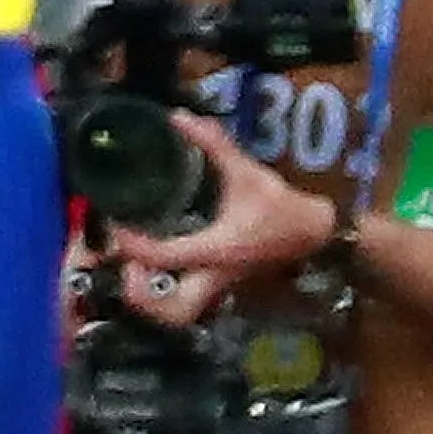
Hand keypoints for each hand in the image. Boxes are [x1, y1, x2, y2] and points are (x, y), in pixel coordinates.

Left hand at [100, 117, 339, 319]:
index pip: (167, 257)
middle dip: (142, 296)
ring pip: (178, 315)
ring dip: (150, 298)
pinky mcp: (218, 287)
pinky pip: (184, 302)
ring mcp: (217, 288)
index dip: (135, 246)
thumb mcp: (247, 172)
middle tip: (124, 264)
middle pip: (173, 312)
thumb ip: (213, 144)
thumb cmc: (281, 206)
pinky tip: (151, 265)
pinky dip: (162, 292)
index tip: (118, 226)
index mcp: (217, 250)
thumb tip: (180, 118)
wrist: (315, 234)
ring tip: (133, 265)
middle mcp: (215, 277)